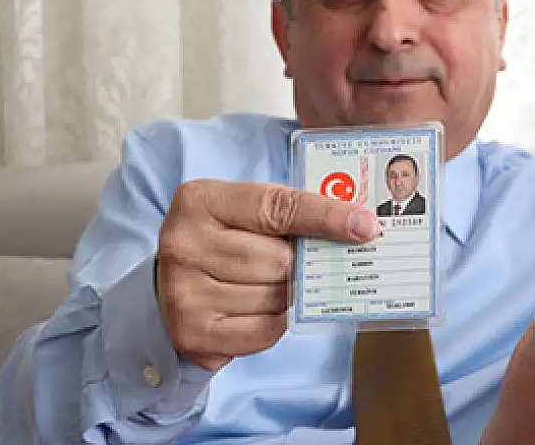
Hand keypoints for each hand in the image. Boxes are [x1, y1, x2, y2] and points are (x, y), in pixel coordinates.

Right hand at [156, 179, 382, 371]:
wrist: (169, 288)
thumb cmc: (223, 242)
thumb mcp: (247, 213)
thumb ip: (293, 214)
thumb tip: (360, 227)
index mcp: (201, 200)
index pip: (278, 207)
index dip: (325, 217)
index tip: (365, 227)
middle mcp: (185, 244)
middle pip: (280, 260)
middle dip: (302, 265)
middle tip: (301, 264)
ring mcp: (184, 292)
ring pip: (275, 297)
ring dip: (289, 295)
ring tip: (273, 285)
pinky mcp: (193, 333)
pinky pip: (265, 330)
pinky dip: (277, 322)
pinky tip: (266, 310)